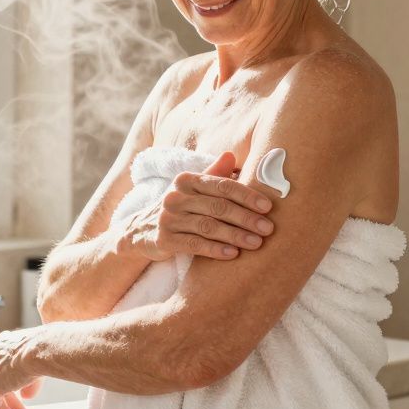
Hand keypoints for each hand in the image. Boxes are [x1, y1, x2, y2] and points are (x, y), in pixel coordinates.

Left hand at [0, 327, 43, 408]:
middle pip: (0, 376)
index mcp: (5, 341)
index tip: (20, 387)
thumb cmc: (44, 349)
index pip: (4, 360)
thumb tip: (26, 395)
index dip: (12, 375)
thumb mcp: (38, 362)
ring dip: (9, 404)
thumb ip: (29, 380)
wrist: (38, 350)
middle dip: (12, 393)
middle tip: (22, 405)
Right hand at [123, 150, 274, 261]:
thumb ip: (214, 174)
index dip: (246, 195)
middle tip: (268, 228)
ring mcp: (168, 218)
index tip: (267, 206)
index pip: (221, 185)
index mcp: (186, 180)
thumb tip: (232, 154)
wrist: (140, 231)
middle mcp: (175, 196)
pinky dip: (214, 249)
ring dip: (235, 235)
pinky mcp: (163, 239)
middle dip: (246, 217)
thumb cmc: (178, 209)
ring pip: (208, 226)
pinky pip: (193, 244)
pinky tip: (232, 254)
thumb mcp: (193, 189)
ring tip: (256, 243)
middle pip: (217, 206)